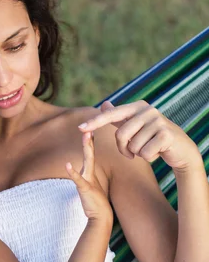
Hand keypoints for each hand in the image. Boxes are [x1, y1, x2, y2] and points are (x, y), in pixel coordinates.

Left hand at [66, 132, 112, 222]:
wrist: (101, 216)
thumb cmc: (95, 203)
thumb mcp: (89, 188)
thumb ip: (85, 181)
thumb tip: (80, 175)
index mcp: (91, 174)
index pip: (90, 156)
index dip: (89, 143)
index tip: (89, 131)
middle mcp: (91, 175)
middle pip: (90, 154)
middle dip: (88, 141)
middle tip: (88, 129)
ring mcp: (89, 181)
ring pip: (88, 162)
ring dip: (87, 149)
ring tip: (85, 137)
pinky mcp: (85, 189)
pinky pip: (78, 179)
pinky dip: (73, 172)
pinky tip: (67, 165)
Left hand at [78, 100, 200, 171]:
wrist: (181, 148)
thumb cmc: (153, 137)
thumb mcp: (136, 126)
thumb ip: (119, 117)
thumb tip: (104, 104)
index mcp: (137, 107)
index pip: (111, 115)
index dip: (95, 122)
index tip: (80, 129)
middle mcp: (147, 110)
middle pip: (121, 135)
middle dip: (124, 149)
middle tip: (132, 152)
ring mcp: (158, 121)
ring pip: (133, 146)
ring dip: (137, 154)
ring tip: (148, 149)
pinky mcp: (166, 134)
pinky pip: (145, 153)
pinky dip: (149, 157)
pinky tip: (158, 152)